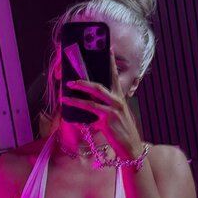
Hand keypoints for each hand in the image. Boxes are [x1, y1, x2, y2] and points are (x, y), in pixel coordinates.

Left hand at [61, 47, 142, 161]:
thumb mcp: (115, 117)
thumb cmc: (121, 133)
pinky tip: (68, 105)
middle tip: (73, 75)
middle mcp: (118, 101)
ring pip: (93, 96)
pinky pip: (89, 110)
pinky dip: (77, 106)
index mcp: (120, 98)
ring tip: (67, 88)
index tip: (108, 48)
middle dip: (85, 79)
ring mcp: (113, 110)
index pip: (115, 76)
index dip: (111, 62)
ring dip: (78, 91)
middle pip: (100, 84)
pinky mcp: (107, 119)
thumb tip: (87, 101)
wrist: (130, 148)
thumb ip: (104, 107)